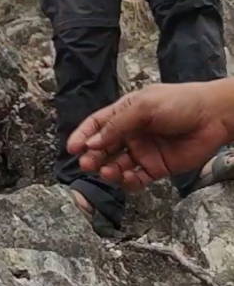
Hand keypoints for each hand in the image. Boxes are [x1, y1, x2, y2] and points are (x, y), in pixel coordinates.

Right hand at [68, 81, 233, 189]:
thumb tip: (93, 142)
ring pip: (117, 165)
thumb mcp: (143, 106)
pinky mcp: (156, 168)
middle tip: (87, 163)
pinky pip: (136, 179)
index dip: (82, 136)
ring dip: (109, 170)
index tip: (72, 148)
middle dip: (93, 157)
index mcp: (125, 113)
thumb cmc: (180, 103)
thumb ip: (117, 125)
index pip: (96, 125)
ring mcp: (143, 152)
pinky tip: (126, 178)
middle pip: (103, 148)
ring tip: (108, 172)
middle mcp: (131, 133)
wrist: (213, 117)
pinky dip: (128, 182)